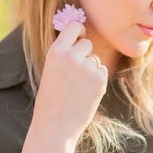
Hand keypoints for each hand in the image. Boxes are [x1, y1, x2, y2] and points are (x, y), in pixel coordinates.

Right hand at [31, 21, 107, 143]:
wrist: (55, 126)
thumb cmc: (51, 100)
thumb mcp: (51, 70)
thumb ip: (65, 53)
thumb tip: (82, 36)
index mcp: (56, 51)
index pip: (74, 26)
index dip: (79, 31)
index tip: (79, 38)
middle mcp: (71, 56)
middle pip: (87, 43)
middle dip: (84, 55)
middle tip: (74, 75)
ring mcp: (87, 67)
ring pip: (95, 59)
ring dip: (90, 70)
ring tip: (77, 88)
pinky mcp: (100, 79)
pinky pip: (102, 71)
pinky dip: (97, 81)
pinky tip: (85, 94)